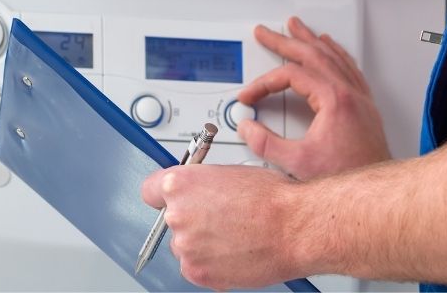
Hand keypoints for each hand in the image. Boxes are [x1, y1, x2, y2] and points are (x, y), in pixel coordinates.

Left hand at [140, 164, 305, 289]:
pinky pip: (196, 268)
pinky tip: (234, 252)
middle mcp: (176, 216)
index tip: (174, 198)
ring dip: (202, 243)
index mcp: (180, 184)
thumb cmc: (272, 198)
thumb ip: (204, 184)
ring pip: (185, 246)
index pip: (151, 190)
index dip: (166, 194)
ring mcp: (186, 247)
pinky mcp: (198, 273)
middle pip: (171, 220)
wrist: (295, 227)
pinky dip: (211, 264)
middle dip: (192, 219)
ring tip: (234, 235)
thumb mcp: (231, 172)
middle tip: (220, 218)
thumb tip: (199, 191)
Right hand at [238, 16, 390, 178]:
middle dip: (286, 41)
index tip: (250, 96)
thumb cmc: (348, 178)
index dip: (265, 82)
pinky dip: (335, 54)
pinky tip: (331, 50)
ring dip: (312, 41)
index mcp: (334, 100)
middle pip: (314, 54)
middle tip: (266, 32)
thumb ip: (266, 144)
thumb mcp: (297, 164)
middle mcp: (350, 94)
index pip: (292, 76)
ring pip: (334, 57)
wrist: (377, 196)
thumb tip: (248, 129)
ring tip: (298, 29)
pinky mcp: (365, 108)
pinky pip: (349, 68)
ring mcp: (360, 99)